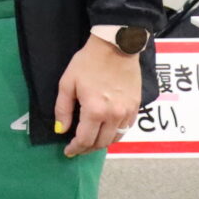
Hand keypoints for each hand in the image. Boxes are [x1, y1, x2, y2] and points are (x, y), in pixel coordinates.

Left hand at [53, 37, 139, 156]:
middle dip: (87, 148)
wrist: (116, 47)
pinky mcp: (136, 106)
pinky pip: (126, 128)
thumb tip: (61, 130)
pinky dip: (115, 133)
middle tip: (78, 147)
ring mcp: (127, 112)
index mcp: (95, 111)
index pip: (85, 140)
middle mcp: (113, 115)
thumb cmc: (88, 62)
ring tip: (91, 141)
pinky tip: (107, 130)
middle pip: (101, 143)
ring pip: (115, 138)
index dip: (75, 149)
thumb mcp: (67, 83)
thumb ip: (63, 109)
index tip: (68, 152)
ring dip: (102, 143)